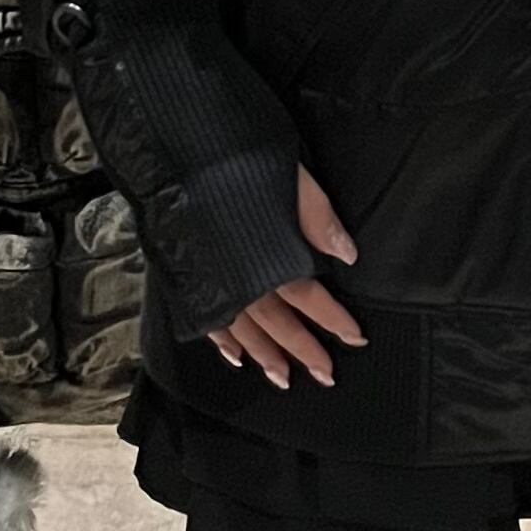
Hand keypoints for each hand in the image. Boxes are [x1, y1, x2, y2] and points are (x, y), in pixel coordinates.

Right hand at [206, 164, 364, 388]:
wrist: (173, 151)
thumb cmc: (237, 157)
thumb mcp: (290, 175)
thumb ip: (317, 216)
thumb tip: (347, 255)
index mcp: (269, 257)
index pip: (308, 298)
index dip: (333, 319)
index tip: (357, 338)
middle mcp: (241, 279)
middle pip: (277, 323)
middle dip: (303, 350)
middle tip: (326, 375)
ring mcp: (212, 282)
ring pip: (244, 330)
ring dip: (266, 356)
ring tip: (283, 379)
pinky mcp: (188, 278)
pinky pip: (208, 320)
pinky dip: (223, 341)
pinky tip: (235, 356)